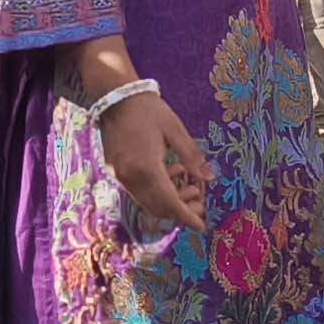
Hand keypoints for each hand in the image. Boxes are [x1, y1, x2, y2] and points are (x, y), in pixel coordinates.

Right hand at [101, 90, 208, 232]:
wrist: (115, 96)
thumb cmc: (149, 109)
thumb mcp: (175, 129)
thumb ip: (192, 156)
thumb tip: (209, 178)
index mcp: (146, 167)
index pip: (169, 202)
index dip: (186, 217)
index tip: (201, 226)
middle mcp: (129, 176)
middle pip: (157, 207)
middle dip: (180, 211)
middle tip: (199, 202)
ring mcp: (118, 175)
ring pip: (146, 202)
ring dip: (168, 200)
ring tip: (188, 184)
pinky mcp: (114, 170)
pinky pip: (137, 191)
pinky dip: (156, 191)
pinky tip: (170, 172)